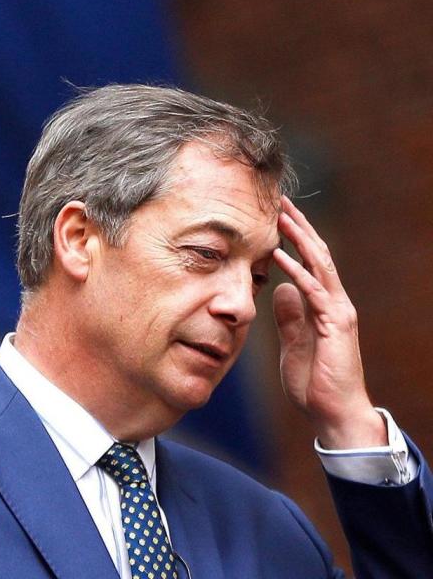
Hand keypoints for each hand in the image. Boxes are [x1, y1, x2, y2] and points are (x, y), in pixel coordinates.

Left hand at [272, 196, 386, 448]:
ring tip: (280, 215)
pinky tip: (279, 254)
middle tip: (279, 201)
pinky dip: (296, 270)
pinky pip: (314, 291)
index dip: (295, 237)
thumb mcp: (293, 344)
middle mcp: (335, 303)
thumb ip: (289, 318)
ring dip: (299, 238)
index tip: (276, 215)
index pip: (310, 262)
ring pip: (319, 264)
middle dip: (299, 226)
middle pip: (317, 254)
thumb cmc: (315, 383)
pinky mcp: (335, 325)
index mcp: (324, 306)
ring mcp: (338, 312)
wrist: (334, 414)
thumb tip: (280, 290)